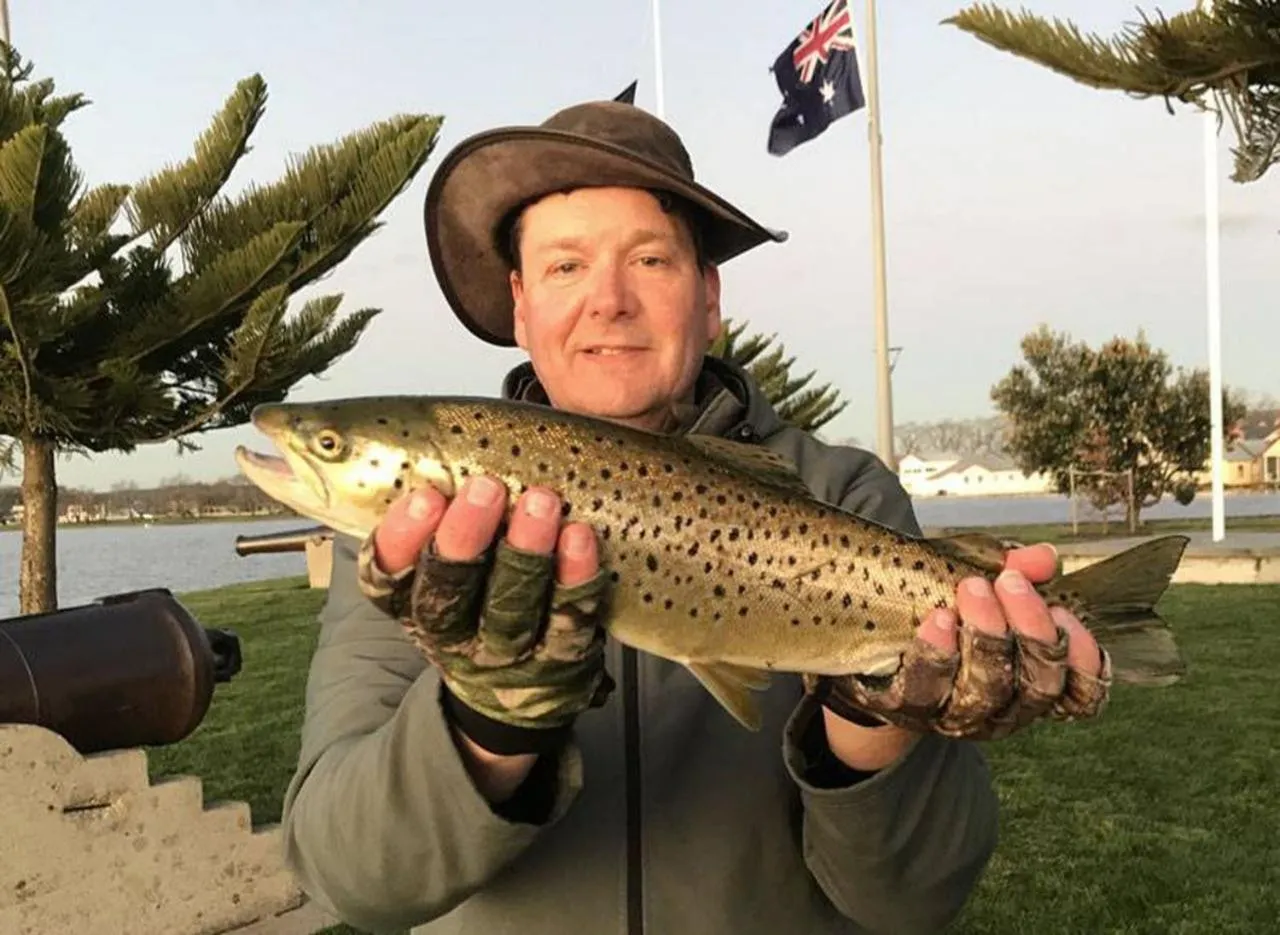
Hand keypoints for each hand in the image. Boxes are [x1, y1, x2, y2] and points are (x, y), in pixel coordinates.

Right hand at [354, 475, 614, 755]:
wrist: (523, 692)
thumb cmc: (483, 592)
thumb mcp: (446, 558)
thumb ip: (435, 510)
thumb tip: (429, 441)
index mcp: (413, 604)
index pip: (389, 578)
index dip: (401, 539)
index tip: (425, 495)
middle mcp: (453, 635)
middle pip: (448, 595)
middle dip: (465, 540)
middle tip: (485, 489)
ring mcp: (508, 654)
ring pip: (511, 608)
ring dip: (525, 551)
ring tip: (541, 501)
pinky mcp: (561, 661)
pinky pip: (569, 620)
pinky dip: (575, 577)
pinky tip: (580, 536)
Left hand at [811, 543, 1110, 741]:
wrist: (874, 643)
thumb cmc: (942, 605)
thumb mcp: (979, 579)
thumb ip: (1014, 570)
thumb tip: (1047, 557)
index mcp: (1032, 682)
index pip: (1082, 694)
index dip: (1085, 660)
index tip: (1065, 611)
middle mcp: (1004, 710)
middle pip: (1037, 686)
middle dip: (1029, 630)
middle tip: (1008, 581)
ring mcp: (957, 716)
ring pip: (987, 691)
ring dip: (985, 636)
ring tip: (971, 588)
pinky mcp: (909, 710)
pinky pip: (926, 692)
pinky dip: (935, 655)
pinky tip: (937, 619)